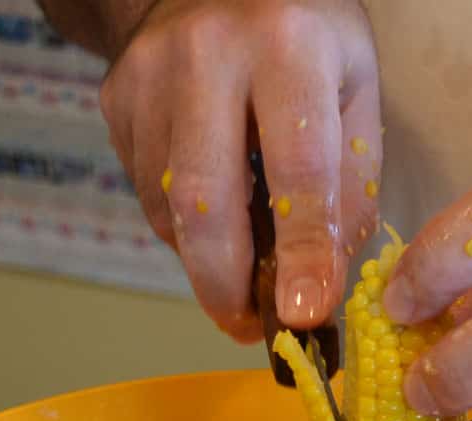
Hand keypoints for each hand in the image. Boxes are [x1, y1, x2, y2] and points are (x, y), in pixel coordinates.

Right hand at [100, 0, 381, 339]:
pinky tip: (209, 211)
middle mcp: (207, 54)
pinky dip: (182, 227)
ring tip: (238, 268)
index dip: (302, 254)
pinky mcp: (116, 100)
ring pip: (169, 210)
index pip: (298, 170)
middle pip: (206, 202)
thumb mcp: (355, 92)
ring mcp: (148, 77)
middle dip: (227, 285)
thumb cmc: (304, 40)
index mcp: (287, 46)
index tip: (304, 317)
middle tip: (250, 328)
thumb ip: (349, 186)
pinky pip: (147, 195)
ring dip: (206, 261)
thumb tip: (323, 285)